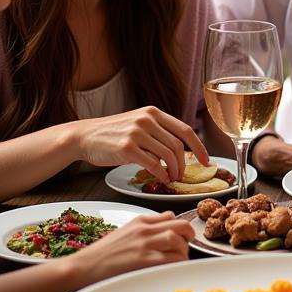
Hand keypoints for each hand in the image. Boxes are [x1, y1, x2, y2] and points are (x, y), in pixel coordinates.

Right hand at [69, 106, 208, 183]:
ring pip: (168, 155)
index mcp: (153, 113)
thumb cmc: (113, 134)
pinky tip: (161, 178)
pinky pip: (153, 164)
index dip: (199, 147)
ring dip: (174, 170)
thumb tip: (180, 150)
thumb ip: (157, 131)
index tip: (206, 161)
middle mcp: (147, 120)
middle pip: (178, 145)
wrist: (84, 136)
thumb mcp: (138, 123)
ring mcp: (137, 133)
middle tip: (182, 175)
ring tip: (172, 178)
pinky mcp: (127, 148)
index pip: (185, 129)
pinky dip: (161, 174)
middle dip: (184, 164)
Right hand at [70, 212, 194, 285]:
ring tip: (177, 261)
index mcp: (139, 221)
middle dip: (189, 237)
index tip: (181, 238)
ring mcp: (144, 244)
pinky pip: (171, 259)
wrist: (82, 268)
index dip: (181, 228)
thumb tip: (166, 226)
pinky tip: (171, 269)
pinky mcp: (144, 260)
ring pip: (178, 241)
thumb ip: (145, 229)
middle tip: (185, 248)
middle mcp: (144, 229)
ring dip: (183, 252)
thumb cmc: (100, 255)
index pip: (171, 217)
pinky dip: (177, 264)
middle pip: (181, 226)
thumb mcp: (124, 233)